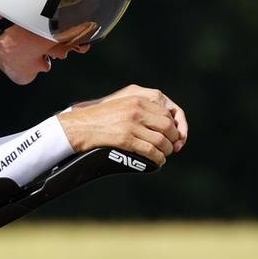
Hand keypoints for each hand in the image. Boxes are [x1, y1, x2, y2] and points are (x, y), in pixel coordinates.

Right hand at [56, 85, 186, 165]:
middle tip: (172, 147)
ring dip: (166, 151)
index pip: (168, 111)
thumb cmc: (100, 118)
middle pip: (168, 126)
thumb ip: (141, 107)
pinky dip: (158, 158)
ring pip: (162, 140)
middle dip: (173, 139)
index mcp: (137, 97)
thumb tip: (166, 121)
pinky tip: (157, 161)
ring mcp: (131, 123)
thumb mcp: (122, 103)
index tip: (178, 136)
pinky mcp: (125, 138)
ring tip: (164, 155)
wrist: (79, 126)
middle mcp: (136, 108)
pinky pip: (151, 151)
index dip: (177, 126)